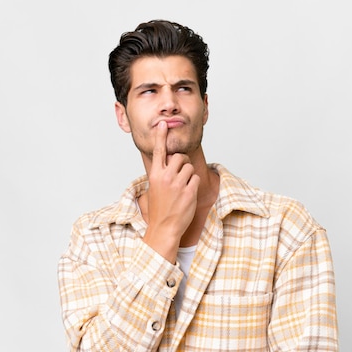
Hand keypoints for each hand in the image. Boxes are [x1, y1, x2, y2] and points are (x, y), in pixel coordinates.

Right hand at [142, 121, 199, 261]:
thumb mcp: (155, 187)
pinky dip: (194, 185)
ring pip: (190, 167)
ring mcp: (178, 184)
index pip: (159, 151)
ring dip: (189, 175)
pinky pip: (196, 179)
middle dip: (183, 163)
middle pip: (180, 157)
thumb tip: (172, 160)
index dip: (161, 136)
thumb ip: (162, 172)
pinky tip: (187, 195)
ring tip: (182, 188)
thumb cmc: (160, 207)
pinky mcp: (189, 192)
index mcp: (155, 174)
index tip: (164, 124)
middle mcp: (166, 177)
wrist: (164, 227)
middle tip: (180, 176)